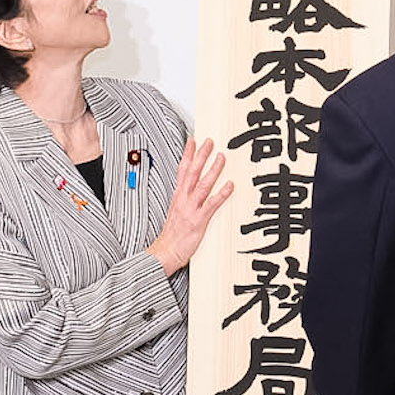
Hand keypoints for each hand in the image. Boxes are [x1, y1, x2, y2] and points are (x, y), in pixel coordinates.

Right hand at [147, 139, 233, 274]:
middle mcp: (184, 200)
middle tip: (209, 142)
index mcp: (178, 197)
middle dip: (201, 155)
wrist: (165, 253)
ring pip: (203, 184)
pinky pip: (212, 204)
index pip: (182, 170)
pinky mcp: (199, 220)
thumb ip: (184, 200)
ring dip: (213, 169)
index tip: (193, 141)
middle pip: (192, 172)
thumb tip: (191, 192)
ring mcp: (191, 209)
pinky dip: (221, 194)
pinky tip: (230, 185)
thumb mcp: (176, 213)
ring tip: (222, 157)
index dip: (188, 154)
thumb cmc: (171, 237)